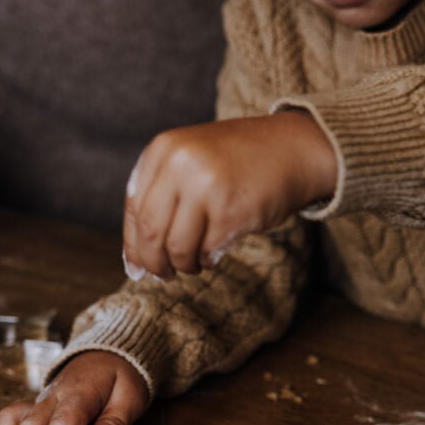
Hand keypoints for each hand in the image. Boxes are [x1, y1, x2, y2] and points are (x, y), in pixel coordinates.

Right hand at [0, 351, 148, 424]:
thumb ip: (114, 420)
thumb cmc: (120, 378)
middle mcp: (53, 396)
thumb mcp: (130, 395)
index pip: (63, 424)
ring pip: (11, 420)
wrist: (107, 355)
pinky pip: (6, 417)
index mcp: (79, 393)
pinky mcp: (33, 406)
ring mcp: (39, 400)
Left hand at [122, 111, 335, 278]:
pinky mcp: (229, 210)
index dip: (133, 245)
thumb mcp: (190, 165)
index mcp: (162, 150)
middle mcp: (179, 164)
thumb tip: (134, 263)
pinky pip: (205, 251)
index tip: (137, 267)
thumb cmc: (238, 164)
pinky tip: (214, 254)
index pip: (133, 209)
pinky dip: (207, 260)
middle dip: (154, 262)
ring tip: (194, 264)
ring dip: (183, 265)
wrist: (292, 150)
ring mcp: (205, 186)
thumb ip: (161, 200)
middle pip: (150, 231)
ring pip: (176, 247)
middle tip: (163, 274)